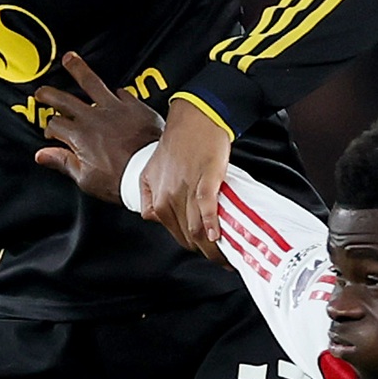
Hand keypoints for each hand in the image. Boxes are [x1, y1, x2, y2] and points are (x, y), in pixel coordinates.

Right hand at [31, 50, 165, 205]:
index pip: (55, 125)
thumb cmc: (121, 179)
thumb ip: (63, 162)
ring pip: (91, 82)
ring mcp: (114, 108)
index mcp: (79, 136)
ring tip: (70, 59)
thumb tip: (42, 155)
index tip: (52, 135)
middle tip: (41, 91)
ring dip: (78, 69)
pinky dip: (115, 93)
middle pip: (64, 99)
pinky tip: (113, 91)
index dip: (50, 129)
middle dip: (49, 94)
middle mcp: (94, 117)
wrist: (152, 172)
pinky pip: (121, 93)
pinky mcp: (134, 106)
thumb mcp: (86, 178)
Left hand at [137, 93, 231, 257]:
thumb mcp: (151, 171)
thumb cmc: (177, 143)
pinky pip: (206, 208)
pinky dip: (211, 225)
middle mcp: (169, 198)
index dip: (191, 245)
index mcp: (158, 199)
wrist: (194, 119)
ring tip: (229, 257)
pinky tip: (217, 236)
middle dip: (206, 252)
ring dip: (213, 248)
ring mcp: (186, 190)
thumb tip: (154, 217)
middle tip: (224, 259)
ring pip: (196, 230)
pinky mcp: (206, 180)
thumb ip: (148, 196)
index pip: (175, 234)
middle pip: (187, 236)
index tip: (206, 251)